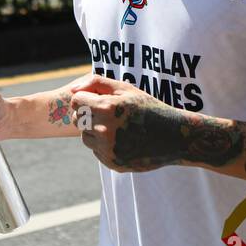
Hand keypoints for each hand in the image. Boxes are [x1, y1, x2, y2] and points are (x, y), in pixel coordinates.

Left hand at [68, 74, 182, 171]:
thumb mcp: (125, 88)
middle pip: (78, 119)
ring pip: (85, 136)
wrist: (173, 137)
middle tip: (109, 112)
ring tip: (117, 125)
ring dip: (95, 130)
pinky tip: (123, 139)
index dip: (86, 98)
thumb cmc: (148, 107)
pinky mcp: (112, 163)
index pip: (76, 101)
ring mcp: (108, 149)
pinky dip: (104, 144)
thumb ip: (96, 83)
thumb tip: (72, 91)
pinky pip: (96, 151)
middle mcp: (105, 131)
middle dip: (89, 114)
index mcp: (107, 108)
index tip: (99, 99)